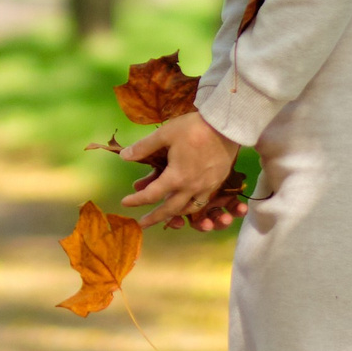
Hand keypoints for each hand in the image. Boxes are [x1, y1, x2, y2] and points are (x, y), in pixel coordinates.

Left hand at [118, 112, 243, 229]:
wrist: (227, 126)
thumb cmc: (194, 128)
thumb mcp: (165, 133)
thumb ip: (144, 147)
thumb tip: (124, 156)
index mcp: (176, 178)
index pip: (151, 195)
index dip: (136, 200)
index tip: (125, 203)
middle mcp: (191, 188)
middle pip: (170, 209)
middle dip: (155, 218)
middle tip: (142, 224)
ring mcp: (207, 187)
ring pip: (189, 208)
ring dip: (175, 214)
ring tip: (166, 215)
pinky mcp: (217, 182)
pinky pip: (202, 201)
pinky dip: (191, 205)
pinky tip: (187, 201)